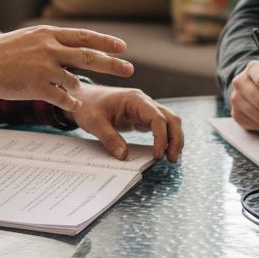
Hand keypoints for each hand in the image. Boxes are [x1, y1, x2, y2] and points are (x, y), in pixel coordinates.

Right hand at [0, 26, 133, 111]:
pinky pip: (62, 98)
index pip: (84, 36)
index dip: (105, 42)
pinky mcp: (36, 86)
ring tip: (73, 91)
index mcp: (48, 34)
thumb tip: (68, 45)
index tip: (123, 47)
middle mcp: (49, 48)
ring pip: (74, 80)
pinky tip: (72, 105)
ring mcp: (44, 68)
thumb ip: (49, 42)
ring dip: (77, 87)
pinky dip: (70, 102)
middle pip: (89, 56)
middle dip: (112, 64)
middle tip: (130, 69)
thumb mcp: (27, 38)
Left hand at [68, 83, 183, 161]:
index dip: (161, 137)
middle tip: (172, 159)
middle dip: (175, 139)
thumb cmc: (88, 106)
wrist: (83, 98)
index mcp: (135, 99)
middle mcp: (145, 102)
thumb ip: (109, 138)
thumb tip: (124, 156)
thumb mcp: (94, 122)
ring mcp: (145, 109)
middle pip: (171, 118)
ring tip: (171, 158)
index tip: (158, 155)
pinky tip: (163, 152)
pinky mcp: (143, 118)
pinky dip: (166, 138)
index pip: (157, 118)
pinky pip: (161, 127)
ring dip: (174, 139)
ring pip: (170, 122)